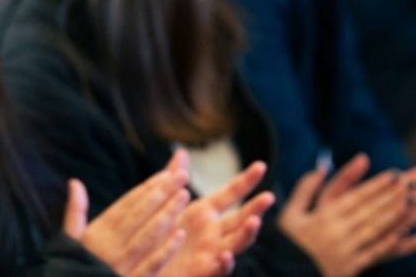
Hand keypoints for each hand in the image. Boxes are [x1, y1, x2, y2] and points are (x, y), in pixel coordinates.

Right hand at [64, 151, 189, 275]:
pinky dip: (165, 250)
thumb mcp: (70, 240)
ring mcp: (121, 265)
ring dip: (166, 215)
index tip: (166, 174)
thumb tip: (74, 182)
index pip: (126, 206)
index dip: (147, 189)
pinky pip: (150, 264)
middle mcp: (110, 246)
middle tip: (182, 176)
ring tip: (184, 196)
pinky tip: (180, 235)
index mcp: (97, 233)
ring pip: (147, 236)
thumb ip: (75, 211)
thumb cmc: (72, 268)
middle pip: (139, 215)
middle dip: (161, 194)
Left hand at [161, 159, 274, 276]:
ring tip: (255, 222)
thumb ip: (175, 178)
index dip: (245, 180)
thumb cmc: (160, 233)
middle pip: (240, 219)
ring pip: (236, 244)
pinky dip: (224, 263)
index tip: (260, 165)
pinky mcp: (202, 272)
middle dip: (255, 208)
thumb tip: (182, 152)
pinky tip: (226, 255)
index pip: (231, 193)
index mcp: (205, 213)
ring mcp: (211, 253)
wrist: (146, 263)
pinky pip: (217, 270)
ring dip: (246, 234)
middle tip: (268, 196)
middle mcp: (213, 232)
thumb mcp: (167, 203)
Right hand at [279, 155, 415, 276]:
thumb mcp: (290, 213)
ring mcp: (349, 250)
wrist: (279, 274)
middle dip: (402, 194)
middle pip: (376, 210)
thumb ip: (306, 189)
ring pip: (383, 228)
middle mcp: (339, 231)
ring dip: (410, 215)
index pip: (356, 197)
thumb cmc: (286, 243)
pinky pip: (381, 254)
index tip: (399, 174)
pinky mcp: (353, 268)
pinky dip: (401, 244)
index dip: (378, 185)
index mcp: (324, 216)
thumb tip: (321, 167)